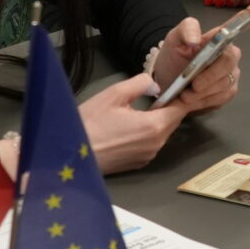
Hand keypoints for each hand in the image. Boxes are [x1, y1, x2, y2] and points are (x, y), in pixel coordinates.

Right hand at [76, 72, 191, 172]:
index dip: (181, 95)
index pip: (182, 108)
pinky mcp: (137, 165)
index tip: (177, 86)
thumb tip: (156, 86)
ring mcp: (147, 157)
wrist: (67, 155)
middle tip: (154, 95)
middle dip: (167, 108)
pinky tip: (129, 128)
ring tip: (137, 111)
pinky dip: (146, 135)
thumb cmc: (89, 122)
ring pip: (162, 133)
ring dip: (156, 121)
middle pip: (173, 121)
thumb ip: (141, 84)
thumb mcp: (114, 94)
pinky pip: (150, 144)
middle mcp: (156, 144)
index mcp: (155, 126)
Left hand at [145, 16, 244, 112]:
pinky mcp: (228, 91)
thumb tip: (195, 39)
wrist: (167, 81)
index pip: (240, 23)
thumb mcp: (174, 39)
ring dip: (202, 92)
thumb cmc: (174, 57)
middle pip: (229, 63)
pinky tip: (193, 100)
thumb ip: (186, 31)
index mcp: (220, 37)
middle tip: (191, 85)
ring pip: (224, 83)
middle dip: (209, 76)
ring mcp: (231, 73)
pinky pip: (222, 97)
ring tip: (185, 94)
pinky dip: (205, 101)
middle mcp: (230, 54)